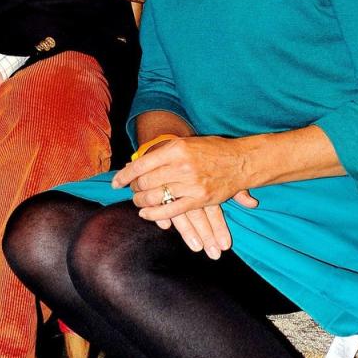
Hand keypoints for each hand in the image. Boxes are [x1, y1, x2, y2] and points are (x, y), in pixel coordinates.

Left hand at [111, 134, 259, 256]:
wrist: (241, 160)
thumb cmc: (212, 149)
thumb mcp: (186, 143)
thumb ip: (163, 153)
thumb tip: (135, 163)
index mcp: (176, 148)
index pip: (141, 164)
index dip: (125, 176)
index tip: (116, 183)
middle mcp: (181, 165)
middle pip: (145, 182)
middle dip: (134, 190)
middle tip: (131, 192)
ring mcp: (190, 183)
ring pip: (155, 197)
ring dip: (141, 202)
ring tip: (138, 203)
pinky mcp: (198, 198)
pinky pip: (170, 210)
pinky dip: (155, 214)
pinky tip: (146, 214)